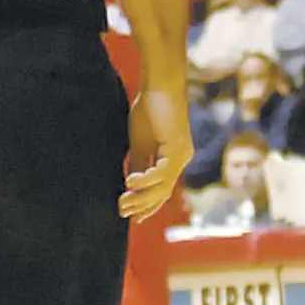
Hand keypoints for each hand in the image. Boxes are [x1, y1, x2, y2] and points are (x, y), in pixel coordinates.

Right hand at [118, 91, 192, 222]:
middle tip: (122, 212)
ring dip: (141, 197)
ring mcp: (182, 155)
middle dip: (142, 206)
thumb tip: (130, 187)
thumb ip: (137, 164)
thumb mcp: (140, 144)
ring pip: (162, 186)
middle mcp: (181, 160)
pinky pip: (161, 172)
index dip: (148, 206)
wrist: (160, 86)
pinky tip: (129, 182)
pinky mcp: (178, 147)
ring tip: (123, 200)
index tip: (132, 219)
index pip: (162, 190)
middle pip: (163, 193)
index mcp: (173, 159)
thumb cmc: (149, 110)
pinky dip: (145, 180)